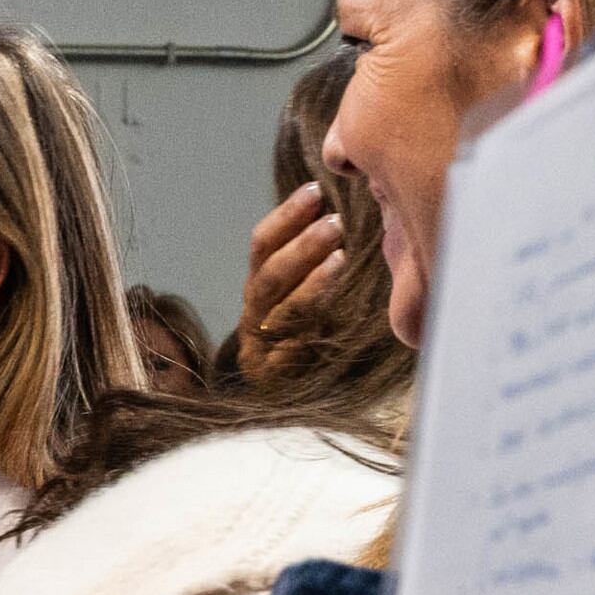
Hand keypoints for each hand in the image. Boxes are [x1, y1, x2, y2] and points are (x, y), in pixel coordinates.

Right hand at [225, 182, 344, 382]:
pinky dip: (312, 322)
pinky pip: (291, 347)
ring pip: (279, 307)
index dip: (286, 216)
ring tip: (341, 254)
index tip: (315, 191)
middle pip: (268, 274)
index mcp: (259, 289)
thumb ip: (314, 262)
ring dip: (310, 278)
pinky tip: (337, 308)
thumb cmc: (312, 339)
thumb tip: (340, 211)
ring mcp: (260, 348)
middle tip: (335, 221)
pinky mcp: (273, 377)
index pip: (261, 246)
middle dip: (301, 244)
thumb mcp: (309, 296)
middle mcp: (254, 315)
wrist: (296, 403)